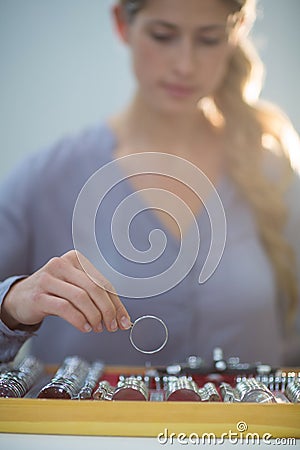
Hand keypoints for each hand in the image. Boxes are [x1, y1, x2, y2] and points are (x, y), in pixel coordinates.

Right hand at [1, 250, 130, 332]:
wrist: (20, 297)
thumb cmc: (53, 292)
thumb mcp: (75, 288)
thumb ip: (96, 298)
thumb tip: (121, 317)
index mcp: (75, 259)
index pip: (103, 281)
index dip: (116, 303)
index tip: (123, 320)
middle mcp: (62, 264)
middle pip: (94, 288)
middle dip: (107, 310)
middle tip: (112, 326)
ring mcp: (48, 279)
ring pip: (81, 298)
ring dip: (94, 316)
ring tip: (97, 328)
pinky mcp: (39, 296)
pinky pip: (65, 308)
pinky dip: (79, 320)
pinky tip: (85, 327)